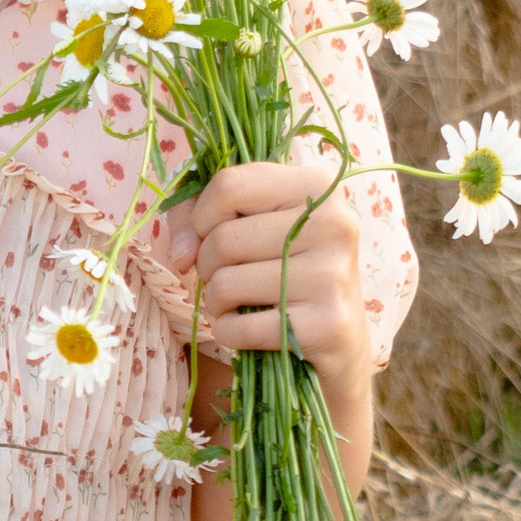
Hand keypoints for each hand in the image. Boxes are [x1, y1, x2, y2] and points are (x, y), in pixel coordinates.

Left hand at [156, 150, 369, 405]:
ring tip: (239, 302)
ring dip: (215, 301)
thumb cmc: (283, 268)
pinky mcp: (326, 324)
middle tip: (228, 277)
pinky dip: (228, 332)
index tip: (208, 237)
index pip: (229, 185)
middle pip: (223, 238)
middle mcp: (334, 223)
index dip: (200, 217)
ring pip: (225, 284)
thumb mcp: (249, 223)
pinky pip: (239, 327)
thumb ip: (197, 215)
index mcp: (317, 185)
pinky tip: (249, 328)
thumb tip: (180, 252)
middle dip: (207, 265)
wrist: (339, 335)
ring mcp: (333, 274)